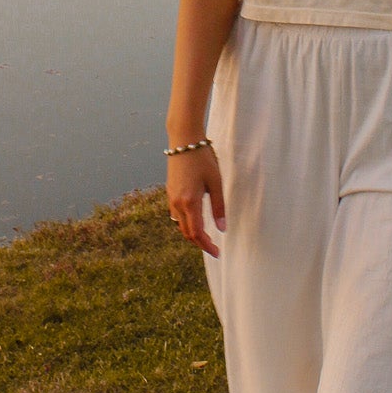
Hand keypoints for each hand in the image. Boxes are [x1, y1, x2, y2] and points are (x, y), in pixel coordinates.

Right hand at [166, 143, 225, 257]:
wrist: (183, 140)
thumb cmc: (202, 158)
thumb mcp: (215, 182)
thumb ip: (218, 207)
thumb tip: (222, 229)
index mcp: (189, 202)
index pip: (196, 233)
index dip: (207, 246)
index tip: (217, 252)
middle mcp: (177, 203)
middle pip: (186, 232)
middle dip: (200, 243)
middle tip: (214, 248)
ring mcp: (171, 197)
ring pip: (180, 224)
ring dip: (192, 233)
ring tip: (206, 236)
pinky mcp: (170, 191)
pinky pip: (176, 214)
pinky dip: (186, 222)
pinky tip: (196, 219)